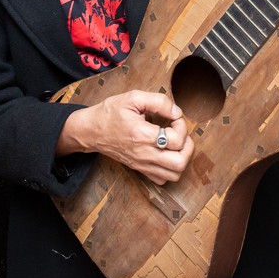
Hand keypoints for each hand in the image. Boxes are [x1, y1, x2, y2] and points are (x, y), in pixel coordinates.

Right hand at [57, 90, 193, 184]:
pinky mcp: (139, 169)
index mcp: (142, 135)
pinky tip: (166, 153)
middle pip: (179, 163)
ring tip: (175, 143)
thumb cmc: (110, 113)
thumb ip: (158, 102)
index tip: (174, 117)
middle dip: (187, 146)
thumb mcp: (133, 97)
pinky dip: (170, 169)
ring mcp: (141, 164)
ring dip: (181, 158)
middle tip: (180, 132)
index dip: (182, 125)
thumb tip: (177, 112)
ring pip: (174, 175)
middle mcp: (143, 154)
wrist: (91, 130)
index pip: (176, 139)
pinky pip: (162, 179)